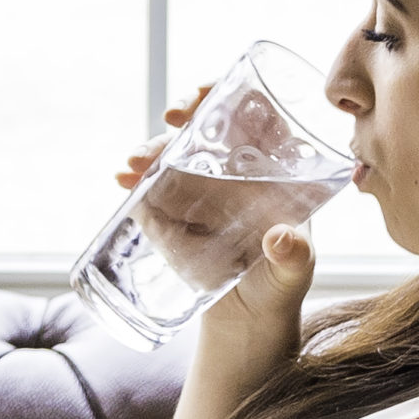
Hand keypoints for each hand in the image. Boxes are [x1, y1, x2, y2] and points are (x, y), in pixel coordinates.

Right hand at [111, 82, 317, 334]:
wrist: (246, 324)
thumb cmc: (281, 289)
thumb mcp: (293, 272)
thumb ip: (294, 257)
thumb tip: (282, 240)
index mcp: (276, 173)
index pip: (259, 117)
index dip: (234, 95)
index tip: (210, 95)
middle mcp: (239, 174)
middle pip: (213, 127)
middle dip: (187, 115)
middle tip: (169, 120)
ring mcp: (206, 193)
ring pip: (178, 155)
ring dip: (152, 151)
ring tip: (132, 167)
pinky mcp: (178, 214)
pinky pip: (155, 189)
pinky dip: (137, 182)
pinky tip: (124, 184)